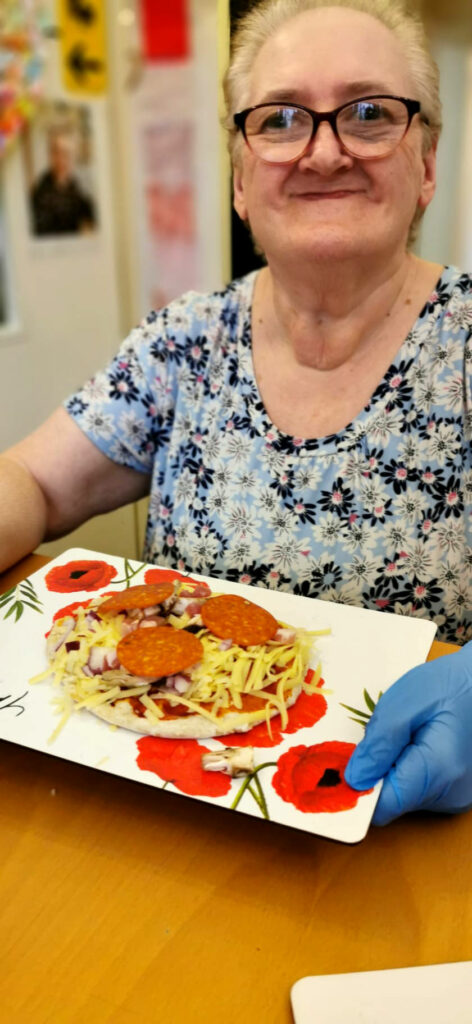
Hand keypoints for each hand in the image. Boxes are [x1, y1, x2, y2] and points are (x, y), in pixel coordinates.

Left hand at [344, 641, 471, 824]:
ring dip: (390, 771)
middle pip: (392, 802)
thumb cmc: (447, 686)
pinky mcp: (454, 791)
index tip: (335, 772)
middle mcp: (449, 796)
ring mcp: (455, 797)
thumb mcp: (404, 705)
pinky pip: (418, 789)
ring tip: (399, 736)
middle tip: (372, 740)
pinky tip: (412, 744)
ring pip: (404, 796)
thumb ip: (377, 746)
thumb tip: (353, 780)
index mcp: (437, 774)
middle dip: (373, 776)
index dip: (356, 794)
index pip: (383, 808)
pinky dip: (406, 771)